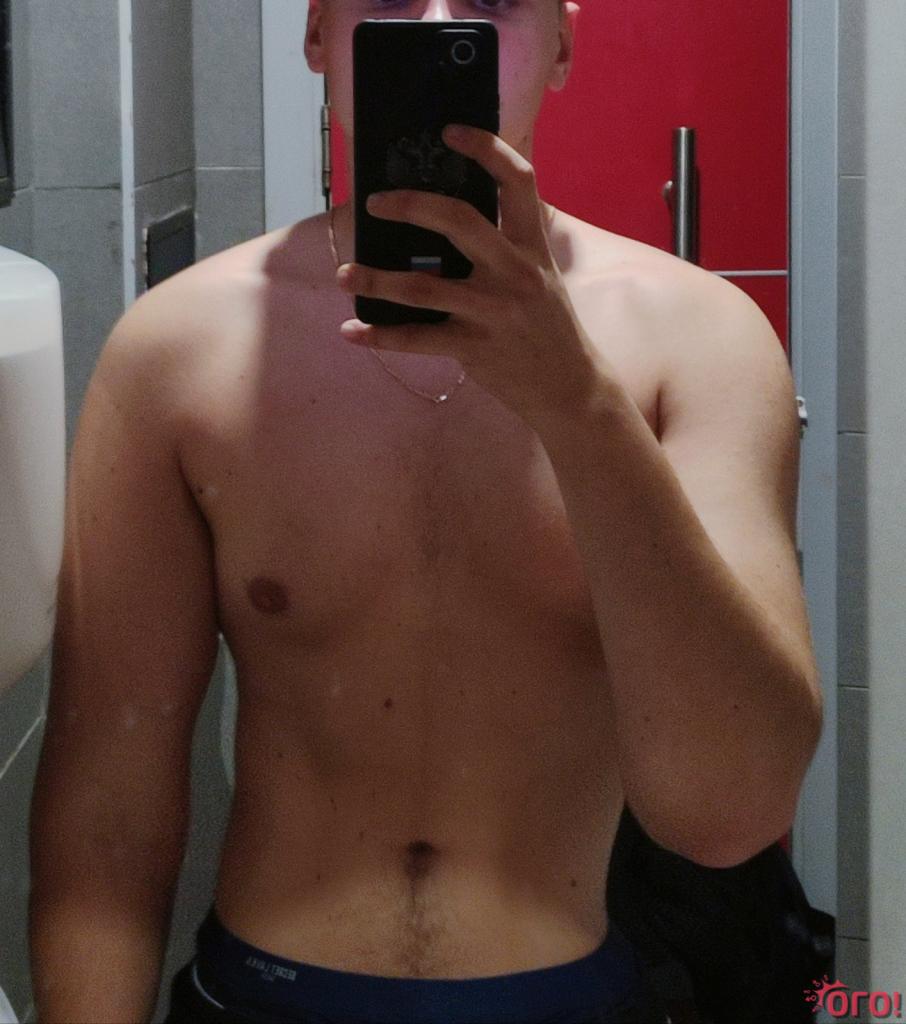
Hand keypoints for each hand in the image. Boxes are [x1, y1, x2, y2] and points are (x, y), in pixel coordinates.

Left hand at [336, 124, 613, 425]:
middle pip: (458, 221)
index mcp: (532, 247)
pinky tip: (352, 331)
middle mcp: (514, 273)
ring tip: (342, 274)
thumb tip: (458, 209)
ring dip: (376, 279)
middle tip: (374, 203)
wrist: (569, 387)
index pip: (518, 182)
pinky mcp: (475, 349)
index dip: (486, 148)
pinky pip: (418, 339)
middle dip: (410, 206)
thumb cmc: (549, 326)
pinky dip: (380, 335)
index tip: (449, 131)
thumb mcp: (542, 274)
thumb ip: (510, 242)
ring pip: (423, 287)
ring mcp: (493, 312)